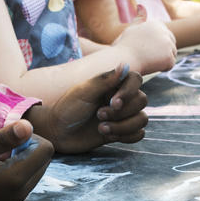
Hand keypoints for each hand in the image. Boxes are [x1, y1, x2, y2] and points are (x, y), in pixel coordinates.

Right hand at [0, 120, 53, 200]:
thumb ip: (3, 139)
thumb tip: (29, 125)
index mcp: (15, 180)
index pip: (46, 150)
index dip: (29, 136)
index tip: (4, 137)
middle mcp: (20, 193)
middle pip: (43, 160)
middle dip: (27, 147)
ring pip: (34, 170)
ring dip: (19, 158)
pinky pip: (22, 180)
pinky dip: (12, 169)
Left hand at [29, 65, 147, 152]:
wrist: (58, 131)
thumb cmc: (68, 108)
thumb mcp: (84, 92)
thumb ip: (105, 79)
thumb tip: (126, 64)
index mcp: (112, 84)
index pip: (136, 80)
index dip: (129, 91)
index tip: (113, 102)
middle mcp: (120, 97)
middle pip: (141, 101)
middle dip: (121, 112)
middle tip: (98, 115)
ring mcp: (122, 115)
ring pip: (142, 119)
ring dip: (123, 126)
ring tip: (101, 128)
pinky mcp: (121, 131)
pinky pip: (139, 134)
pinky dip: (127, 136)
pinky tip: (109, 135)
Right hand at [111, 4, 176, 73]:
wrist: (123, 59)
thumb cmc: (125, 45)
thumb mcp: (132, 28)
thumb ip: (139, 19)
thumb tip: (141, 5)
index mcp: (156, 23)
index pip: (165, 34)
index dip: (157, 44)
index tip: (147, 48)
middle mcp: (164, 31)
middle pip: (171, 43)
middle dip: (163, 51)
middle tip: (148, 56)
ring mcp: (168, 44)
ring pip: (172, 54)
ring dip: (163, 59)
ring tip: (148, 60)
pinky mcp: (169, 56)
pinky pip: (170, 64)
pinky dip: (163, 67)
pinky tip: (151, 65)